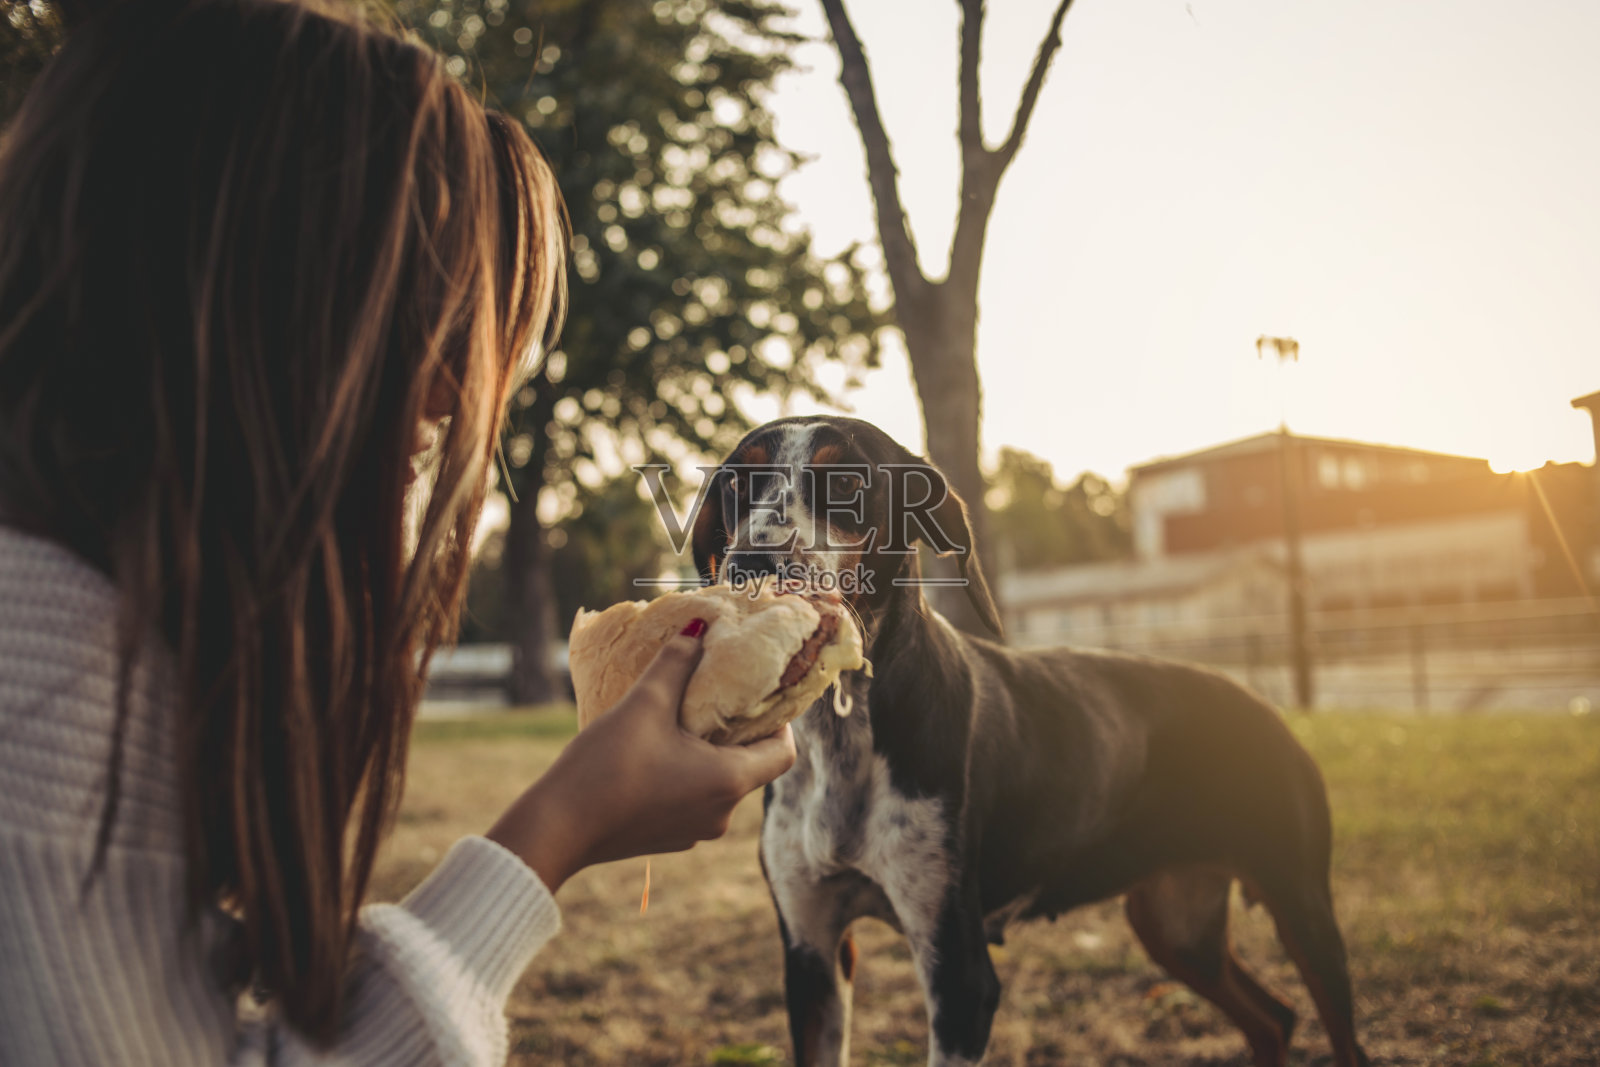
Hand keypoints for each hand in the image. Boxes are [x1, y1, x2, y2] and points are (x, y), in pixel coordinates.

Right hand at [485, 622, 796, 892]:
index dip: (780, 722)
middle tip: (715, 697)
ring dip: (708, 753)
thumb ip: (677, 662)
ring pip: (719, 783)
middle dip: (737, 731)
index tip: (759, 696)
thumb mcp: (645, 704)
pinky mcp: (668, 839)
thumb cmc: (606, 765)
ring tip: (680, 720)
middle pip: (751, 766)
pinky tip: (654, 753)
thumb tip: (700, 625)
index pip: (783, 753)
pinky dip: (685, 775)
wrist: (556, 828)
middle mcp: (721, 814)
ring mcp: (694, 832)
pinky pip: (692, 800)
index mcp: (729, 782)